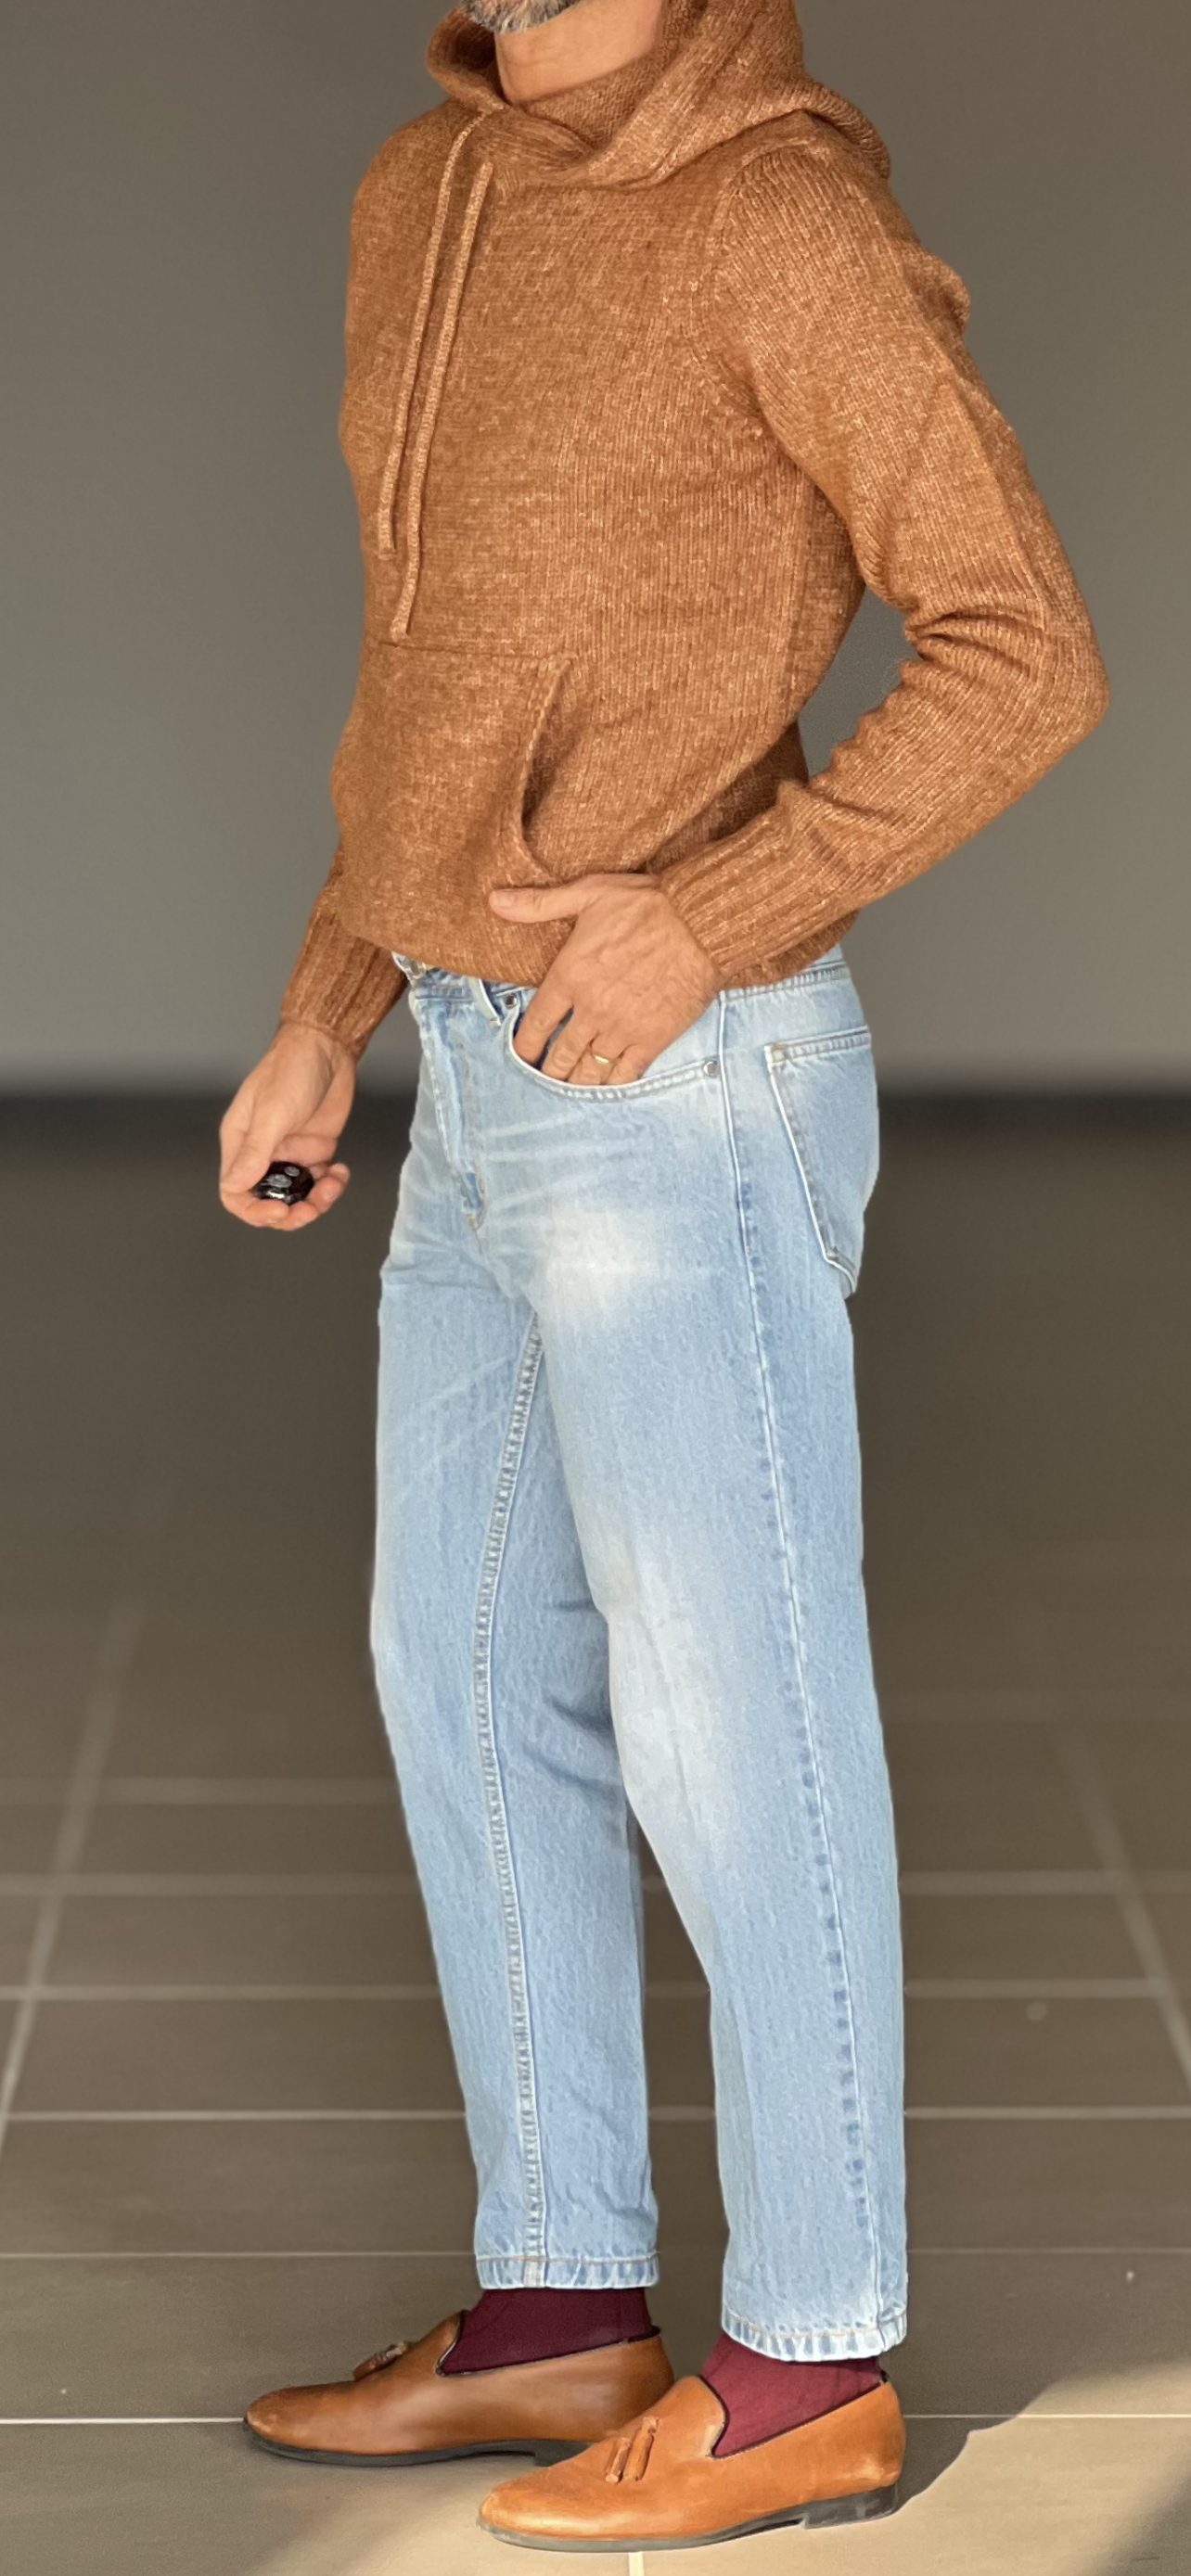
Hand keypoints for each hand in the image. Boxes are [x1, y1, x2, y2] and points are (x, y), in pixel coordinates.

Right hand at [219, 1022, 355, 1229]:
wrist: (326, 1048)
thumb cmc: (290, 1070)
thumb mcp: (271, 1113)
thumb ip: (254, 1152)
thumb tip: (234, 1186)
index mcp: (240, 1144)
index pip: (235, 1192)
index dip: (253, 1211)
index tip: (278, 1211)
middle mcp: (262, 1153)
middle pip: (267, 1201)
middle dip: (290, 1213)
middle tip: (310, 1209)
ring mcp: (290, 1154)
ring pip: (297, 1196)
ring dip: (316, 1201)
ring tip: (332, 1185)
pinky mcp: (314, 1151)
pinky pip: (320, 1182)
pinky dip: (332, 1185)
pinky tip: (341, 1171)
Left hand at [488, 873, 718, 1083]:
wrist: (701, 922)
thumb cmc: (647, 905)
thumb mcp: (589, 893)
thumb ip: (539, 903)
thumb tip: (495, 901)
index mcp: (570, 976)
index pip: (536, 1023)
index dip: (524, 1045)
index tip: (521, 1055)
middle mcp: (591, 1009)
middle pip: (561, 1053)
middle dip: (550, 1069)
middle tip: (546, 1077)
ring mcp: (622, 1028)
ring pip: (590, 1069)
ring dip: (577, 1081)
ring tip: (570, 1088)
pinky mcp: (652, 1038)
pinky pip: (626, 1073)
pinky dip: (613, 1083)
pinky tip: (607, 1085)